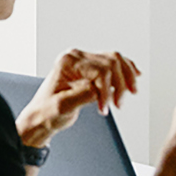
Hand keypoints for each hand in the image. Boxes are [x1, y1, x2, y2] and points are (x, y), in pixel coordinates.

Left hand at [17, 49, 140, 148]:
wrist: (40, 117)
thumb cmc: (46, 112)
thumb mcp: (62, 107)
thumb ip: (82, 95)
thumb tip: (100, 89)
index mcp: (68, 62)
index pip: (100, 69)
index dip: (107, 90)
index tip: (106, 108)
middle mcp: (76, 57)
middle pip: (111, 62)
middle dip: (120, 84)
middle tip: (118, 104)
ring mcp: (84, 61)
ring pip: (115, 60)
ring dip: (127, 77)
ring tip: (131, 92)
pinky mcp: (90, 68)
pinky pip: (113, 64)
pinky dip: (125, 70)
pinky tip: (135, 75)